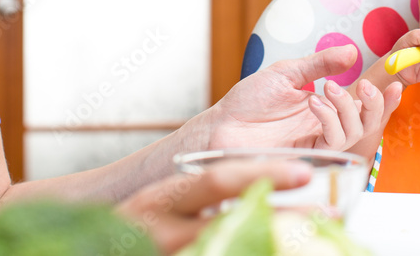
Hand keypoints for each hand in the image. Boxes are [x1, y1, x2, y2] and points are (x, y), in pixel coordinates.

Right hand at [116, 160, 311, 254]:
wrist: (93, 250)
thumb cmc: (140, 224)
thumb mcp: (168, 200)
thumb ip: (210, 190)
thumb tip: (266, 177)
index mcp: (166, 198)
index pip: (218, 180)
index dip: (262, 175)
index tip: (303, 172)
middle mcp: (165, 231)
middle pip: (231, 222)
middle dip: (282, 221)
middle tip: (326, 214)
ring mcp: (171, 254)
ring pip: (232, 248)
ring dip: (274, 245)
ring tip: (316, 244)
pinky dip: (254, 252)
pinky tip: (281, 253)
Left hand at [203, 45, 401, 151]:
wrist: (220, 125)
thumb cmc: (249, 101)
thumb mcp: (287, 73)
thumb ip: (319, 64)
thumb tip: (351, 52)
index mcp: (325, 109)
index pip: (363, 107)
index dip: (383, 100)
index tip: (396, 84)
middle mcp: (325, 128)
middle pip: (366, 125)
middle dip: (374, 106)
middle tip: (366, 87)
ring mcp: (315, 144)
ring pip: (353, 135)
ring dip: (349, 110)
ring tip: (330, 89)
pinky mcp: (304, 157)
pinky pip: (331, 144)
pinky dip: (330, 121)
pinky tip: (315, 102)